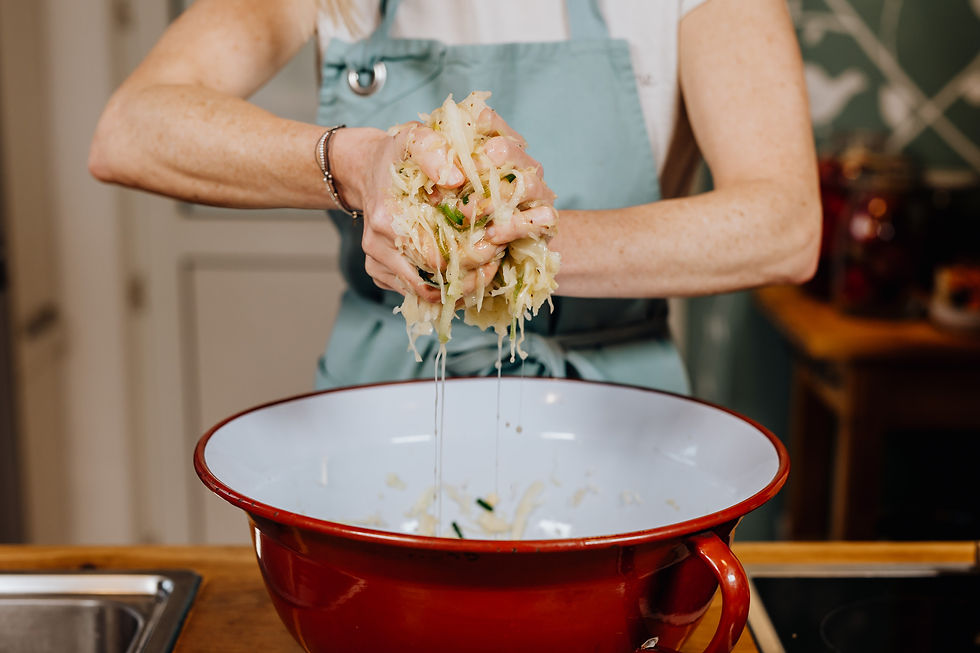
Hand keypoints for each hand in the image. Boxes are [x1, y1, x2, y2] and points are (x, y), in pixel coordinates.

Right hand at [351, 111, 555, 302]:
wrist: (364, 168)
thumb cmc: (396, 155)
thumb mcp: (414, 138)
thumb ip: (432, 150)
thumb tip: (455, 179)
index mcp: (389, 217)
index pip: (438, 257)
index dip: (473, 255)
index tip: (498, 243)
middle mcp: (378, 245)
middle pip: (433, 280)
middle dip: (471, 274)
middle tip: (497, 257)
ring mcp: (376, 261)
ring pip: (424, 293)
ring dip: (458, 287)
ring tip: (486, 271)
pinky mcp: (378, 272)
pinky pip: (413, 293)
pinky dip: (441, 290)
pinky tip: (464, 275)